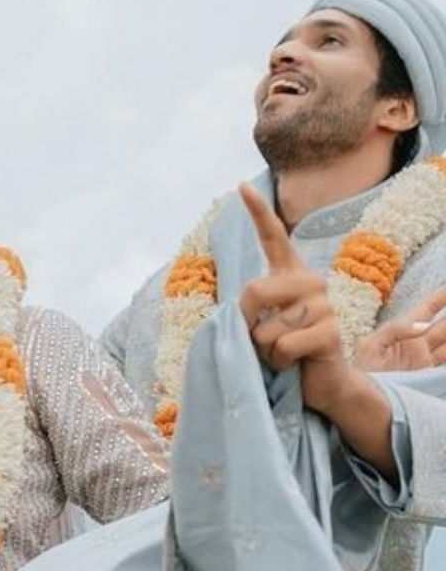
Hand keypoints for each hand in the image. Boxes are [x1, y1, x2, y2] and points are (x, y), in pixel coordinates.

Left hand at [238, 183, 350, 414]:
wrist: (321, 384)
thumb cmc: (284, 353)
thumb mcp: (260, 327)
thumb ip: (249, 311)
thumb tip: (238, 310)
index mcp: (291, 275)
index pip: (274, 237)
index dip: (259, 212)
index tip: (242, 186)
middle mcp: (311, 282)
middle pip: (255, 291)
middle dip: (246, 322)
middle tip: (259, 340)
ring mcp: (325, 305)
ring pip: (267, 329)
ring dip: (265, 350)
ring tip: (284, 353)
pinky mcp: (332, 331)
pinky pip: (284, 347)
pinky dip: (280, 363)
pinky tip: (295, 363)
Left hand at [354, 284, 445, 370]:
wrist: (358, 399)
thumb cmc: (359, 371)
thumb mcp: (371, 345)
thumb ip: (394, 330)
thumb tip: (421, 325)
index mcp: (405, 331)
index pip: (429, 308)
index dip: (442, 296)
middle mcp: (420, 343)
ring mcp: (426, 360)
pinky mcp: (429, 377)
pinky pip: (444, 363)